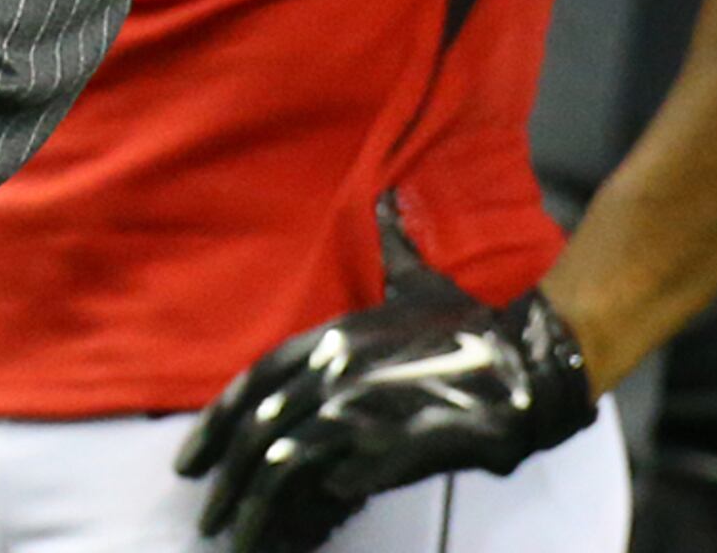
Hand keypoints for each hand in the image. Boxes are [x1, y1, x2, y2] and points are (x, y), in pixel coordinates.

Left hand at [175, 284, 595, 552]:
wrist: (528, 359)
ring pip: (284, 467)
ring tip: (236, 540)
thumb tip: (387, 198)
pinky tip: (294, 536)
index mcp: (327, 341)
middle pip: (257, 436)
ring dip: (255, 509)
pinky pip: (337, 484)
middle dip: (225, 482)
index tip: (189, 464)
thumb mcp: (420, 280)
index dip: (213, 429)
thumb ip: (392, 245)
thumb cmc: (472, 325)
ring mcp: (360, 412)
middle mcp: (332, 375)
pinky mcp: (394, 448)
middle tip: (206, 518)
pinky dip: (312, 508)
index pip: (250, 388)